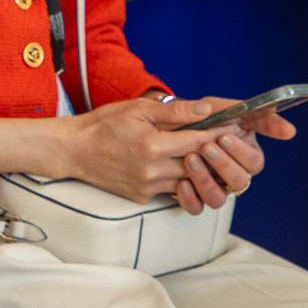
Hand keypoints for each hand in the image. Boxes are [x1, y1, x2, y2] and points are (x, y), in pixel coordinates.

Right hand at [52, 96, 225, 207]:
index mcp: (153, 146)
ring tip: (211, 152)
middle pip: (198, 164)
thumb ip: (174, 111)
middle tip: (229, 140)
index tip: (234, 125)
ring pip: (188, 181)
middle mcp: (152, 171)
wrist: (73, 151)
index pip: (198, 141)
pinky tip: (185, 165)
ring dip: (201, 167)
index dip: (219, 133)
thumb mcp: (138, 109)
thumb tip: (205, 110)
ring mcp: (147, 188)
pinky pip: (171, 190)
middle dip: (215, 152)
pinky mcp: (142, 198)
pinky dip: (181, 178)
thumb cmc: (103, 125)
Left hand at [163, 96, 298, 214]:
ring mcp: (213, 187)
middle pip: (239, 181)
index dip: (241, 152)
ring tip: (190, 160)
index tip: (225, 137)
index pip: (255, 162)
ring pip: (219, 199)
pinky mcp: (194, 197)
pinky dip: (190, 198)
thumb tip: (291, 132)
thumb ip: (257, 116)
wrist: (164, 124)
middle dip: (223, 164)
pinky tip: (181, 183)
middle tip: (206, 146)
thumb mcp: (225, 108)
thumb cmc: (199, 116)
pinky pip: (197, 208)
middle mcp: (231, 174)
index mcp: (245, 154)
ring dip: (205, 180)